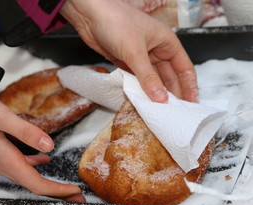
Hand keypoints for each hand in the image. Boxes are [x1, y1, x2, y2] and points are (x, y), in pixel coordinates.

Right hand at [0, 92, 84, 201]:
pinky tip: (43, 159)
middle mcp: (2, 165)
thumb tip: (49, 146)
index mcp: (5, 159)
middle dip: (57, 192)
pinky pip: (19, 166)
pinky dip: (34, 166)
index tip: (74, 192)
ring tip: (65, 185)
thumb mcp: (1, 116)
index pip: (36, 183)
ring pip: (28, 177)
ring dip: (48, 183)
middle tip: (77, 196)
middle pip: (34, 185)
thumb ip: (26, 131)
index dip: (57, 190)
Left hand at [60, 0, 198, 102]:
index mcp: (166, 42)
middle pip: (169, 77)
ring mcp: (140, 57)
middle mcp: (156, 50)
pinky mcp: (126, 62)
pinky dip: (139, 90)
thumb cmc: (116, 22)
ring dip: (155, 94)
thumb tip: (161, 98)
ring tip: (159, 112)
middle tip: (174, 114)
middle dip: (172, 94)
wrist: (89, 15)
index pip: (184, 68)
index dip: (190, 86)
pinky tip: (142, 102)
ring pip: (152, 80)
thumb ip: (147, 76)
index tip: (191, 104)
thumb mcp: (135, 51)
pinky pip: (137, 80)